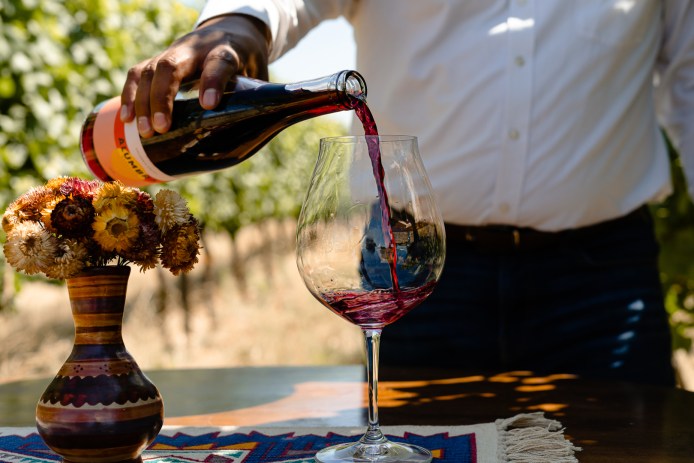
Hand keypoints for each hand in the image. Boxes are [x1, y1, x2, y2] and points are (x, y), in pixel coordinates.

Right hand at [120, 14, 269, 137]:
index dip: (213, 81)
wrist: (231, 30)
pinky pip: (139, 73)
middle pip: (172, 65)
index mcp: (227, 50)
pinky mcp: (159, 59)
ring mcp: (175, 51)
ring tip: (145, 132)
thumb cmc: (247, 61)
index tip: (208, 104)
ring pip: (151, 70)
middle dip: (163, 97)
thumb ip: (256, 98)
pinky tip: (127, 119)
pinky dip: (130, 95)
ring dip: (143, 102)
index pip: (219, 62)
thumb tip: (256, 133)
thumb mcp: (258, 74)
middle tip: (162, 128)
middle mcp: (197, 48)